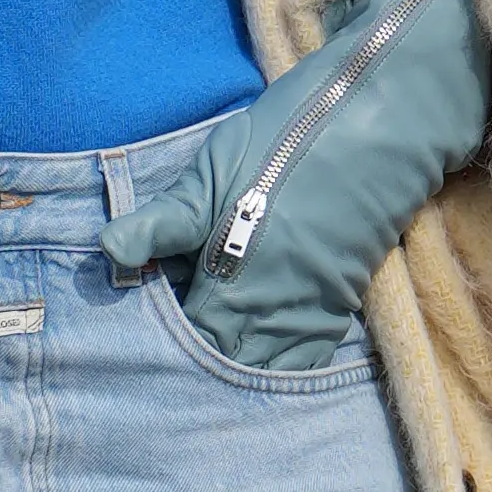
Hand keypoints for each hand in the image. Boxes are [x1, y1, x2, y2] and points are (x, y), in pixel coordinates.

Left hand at [97, 0, 491, 370]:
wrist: (383, 122)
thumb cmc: (288, 135)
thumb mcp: (215, 166)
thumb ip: (164, 220)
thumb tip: (108, 252)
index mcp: (230, 281)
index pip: (181, 337)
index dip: (156, 331)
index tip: (140, 313)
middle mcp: (269, 311)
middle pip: (219, 362)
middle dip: (191, 355)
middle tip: (168, 329)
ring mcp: (308, 313)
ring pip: (261, 369)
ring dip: (232, 362)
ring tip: (207, 335)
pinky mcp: (339, 305)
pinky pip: (303, 360)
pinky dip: (276, 362)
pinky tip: (253, 340)